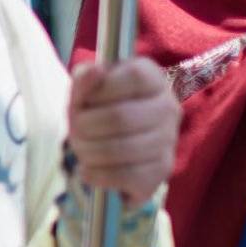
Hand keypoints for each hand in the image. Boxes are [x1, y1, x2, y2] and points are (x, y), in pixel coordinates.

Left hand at [68, 57, 178, 199]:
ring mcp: (169, 139)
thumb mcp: (84, 91)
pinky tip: (89, 170)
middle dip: (85, 127)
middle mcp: (168, 106)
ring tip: (82, 150)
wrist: (109, 144)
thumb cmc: (97, 110)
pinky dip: (98, 175)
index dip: (101, 90)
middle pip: (121, 117)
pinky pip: (128, 176)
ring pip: (123, 149)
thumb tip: (95, 71)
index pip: (135, 76)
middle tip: (76, 132)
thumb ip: (84, 80)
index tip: (86, 100)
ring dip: (89, 152)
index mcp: (152, 78)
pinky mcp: (163, 169)